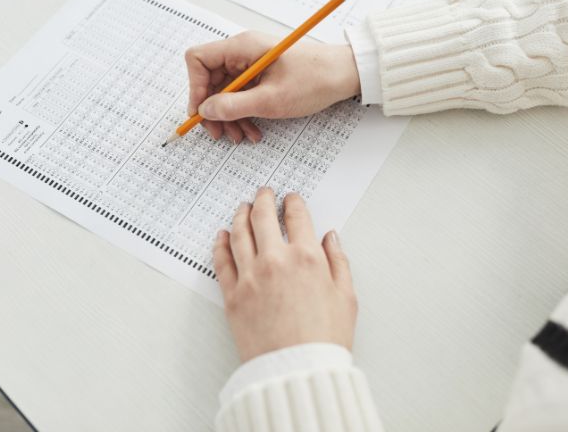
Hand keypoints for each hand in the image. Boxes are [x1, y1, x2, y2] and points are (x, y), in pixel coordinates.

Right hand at [185, 31, 360, 142]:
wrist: (345, 75)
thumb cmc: (315, 79)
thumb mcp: (271, 100)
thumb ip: (234, 106)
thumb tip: (205, 111)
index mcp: (242, 47)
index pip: (198, 59)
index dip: (195, 87)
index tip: (201, 113)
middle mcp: (243, 52)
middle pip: (210, 79)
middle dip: (214, 109)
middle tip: (219, 134)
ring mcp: (252, 64)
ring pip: (226, 91)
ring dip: (229, 116)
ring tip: (240, 137)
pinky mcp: (262, 75)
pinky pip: (242, 94)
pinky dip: (244, 113)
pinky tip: (253, 130)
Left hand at [214, 187, 357, 361]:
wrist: (296, 373)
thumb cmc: (324, 340)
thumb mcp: (347, 298)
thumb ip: (338, 261)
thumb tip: (331, 238)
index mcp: (307, 258)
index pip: (297, 217)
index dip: (294, 203)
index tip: (292, 199)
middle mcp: (276, 261)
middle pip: (263, 217)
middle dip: (264, 199)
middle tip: (264, 193)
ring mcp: (251, 277)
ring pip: (239, 233)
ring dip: (240, 215)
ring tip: (243, 207)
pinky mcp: (233, 296)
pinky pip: (221, 261)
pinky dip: (220, 244)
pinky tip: (222, 235)